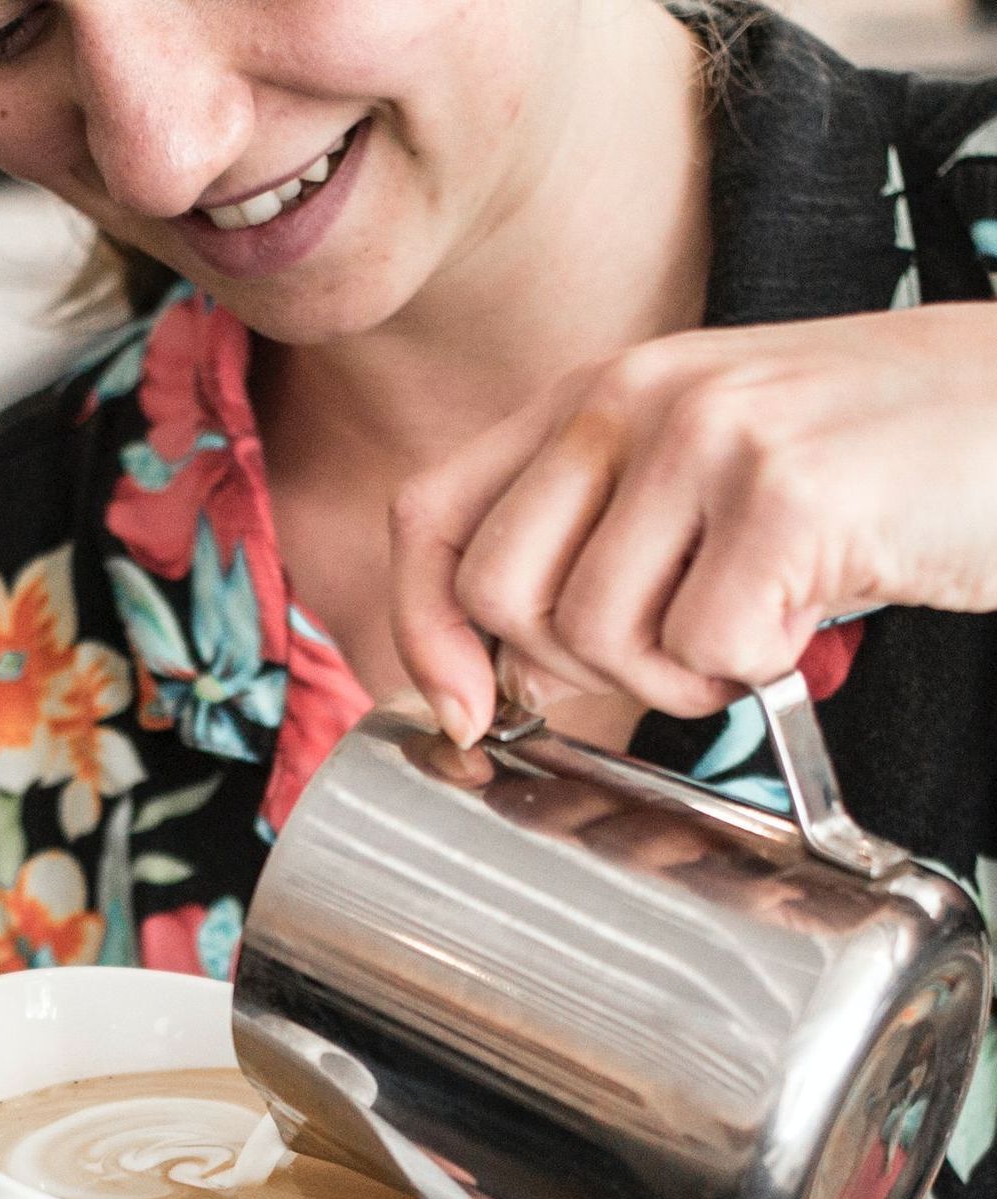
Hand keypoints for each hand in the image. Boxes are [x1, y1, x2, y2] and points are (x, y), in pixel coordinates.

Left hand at [391, 303, 996, 738]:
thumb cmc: (873, 464)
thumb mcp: (707, 471)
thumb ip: (599, 534)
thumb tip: (489, 674)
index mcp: (600, 391)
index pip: (434, 515)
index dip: (424, 632)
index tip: (464, 709)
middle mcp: (635, 395)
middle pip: (499, 597)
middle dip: (579, 670)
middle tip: (677, 650)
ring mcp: (707, 436)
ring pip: (598, 638)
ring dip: (683, 675)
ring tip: (764, 621)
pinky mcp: (783, 495)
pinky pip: (708, 653)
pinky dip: (762, 671)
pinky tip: (815, 614)